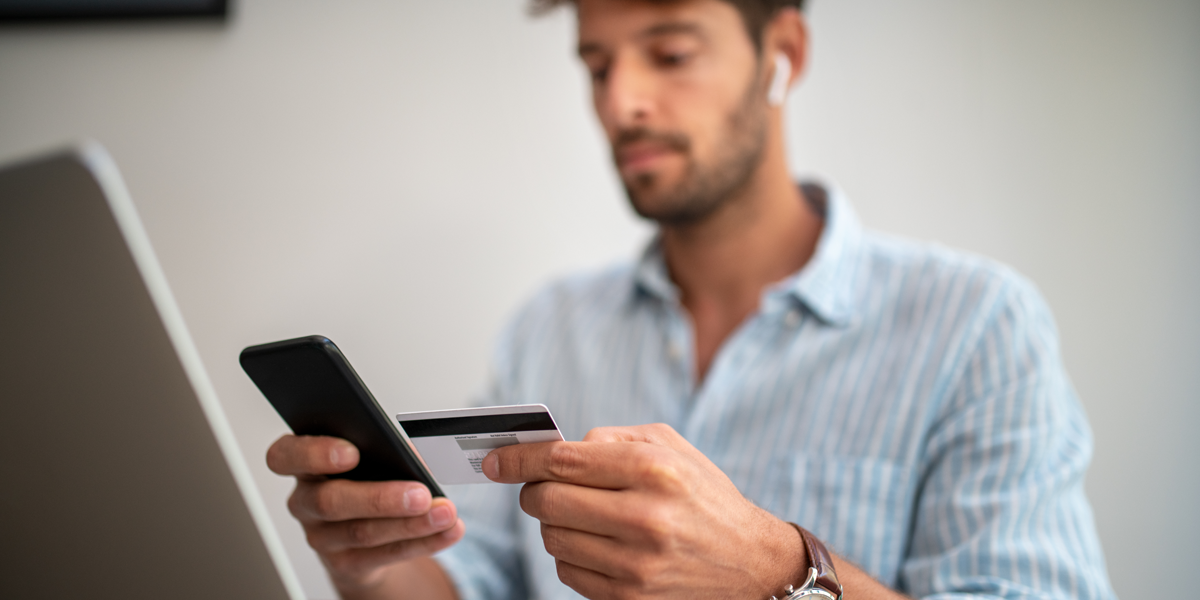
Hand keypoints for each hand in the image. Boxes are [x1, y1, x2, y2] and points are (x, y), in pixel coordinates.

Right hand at [266, 435, 464, 592]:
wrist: (359, 529)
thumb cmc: (363, 477)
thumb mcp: (368, 456)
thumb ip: (382, 449)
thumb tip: (412, 457)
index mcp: (303, 464)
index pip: (286, 456)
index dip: (315, 454)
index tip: (351, 452)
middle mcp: (304, 501)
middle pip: (330, 501)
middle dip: (380, 498)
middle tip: (420, 493)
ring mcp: (321, 537)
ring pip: (362, 532)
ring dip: (410, 524)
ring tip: (444, 513)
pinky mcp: (344, 564)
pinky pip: (384, 555)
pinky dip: (422, 543)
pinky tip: (447, 531)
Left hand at [482, 423, 807, 598]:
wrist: (752, 566)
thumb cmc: (705, 498)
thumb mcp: (672, 448)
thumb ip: (614, 437)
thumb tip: (558, 447)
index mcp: (653, 470)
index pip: (563, 460)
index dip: (519, 459)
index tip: (495, 460)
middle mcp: (645, 517)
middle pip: (547, 502)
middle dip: (535, 492)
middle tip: (545, 489)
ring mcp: (636, 565)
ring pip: (552, 539)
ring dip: (556, 526)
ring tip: (585, 519)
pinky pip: (568, 573)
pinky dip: (573, 557)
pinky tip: (600, 547)